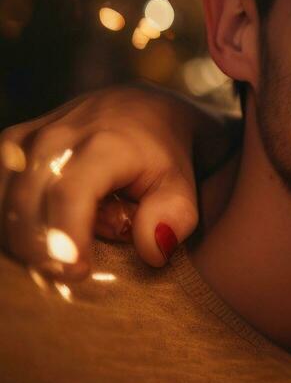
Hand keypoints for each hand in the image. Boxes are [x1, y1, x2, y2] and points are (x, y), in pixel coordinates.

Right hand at [0, 84, 231, 278]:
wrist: (139, 107)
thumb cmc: (161, 153)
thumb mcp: (181, 184)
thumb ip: (173, 216)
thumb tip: (152, 251)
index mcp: (103, 144)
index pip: (69, 196)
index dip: (67, 238)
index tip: (76, 273)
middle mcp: (55, 138)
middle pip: (26, 206)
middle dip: (41, 250)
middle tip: (66, 274)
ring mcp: (25, 140)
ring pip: (4, 205)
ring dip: (25, 238)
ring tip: (60, 251)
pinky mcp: (8, 147)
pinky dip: (12, 223)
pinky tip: (38, 236)